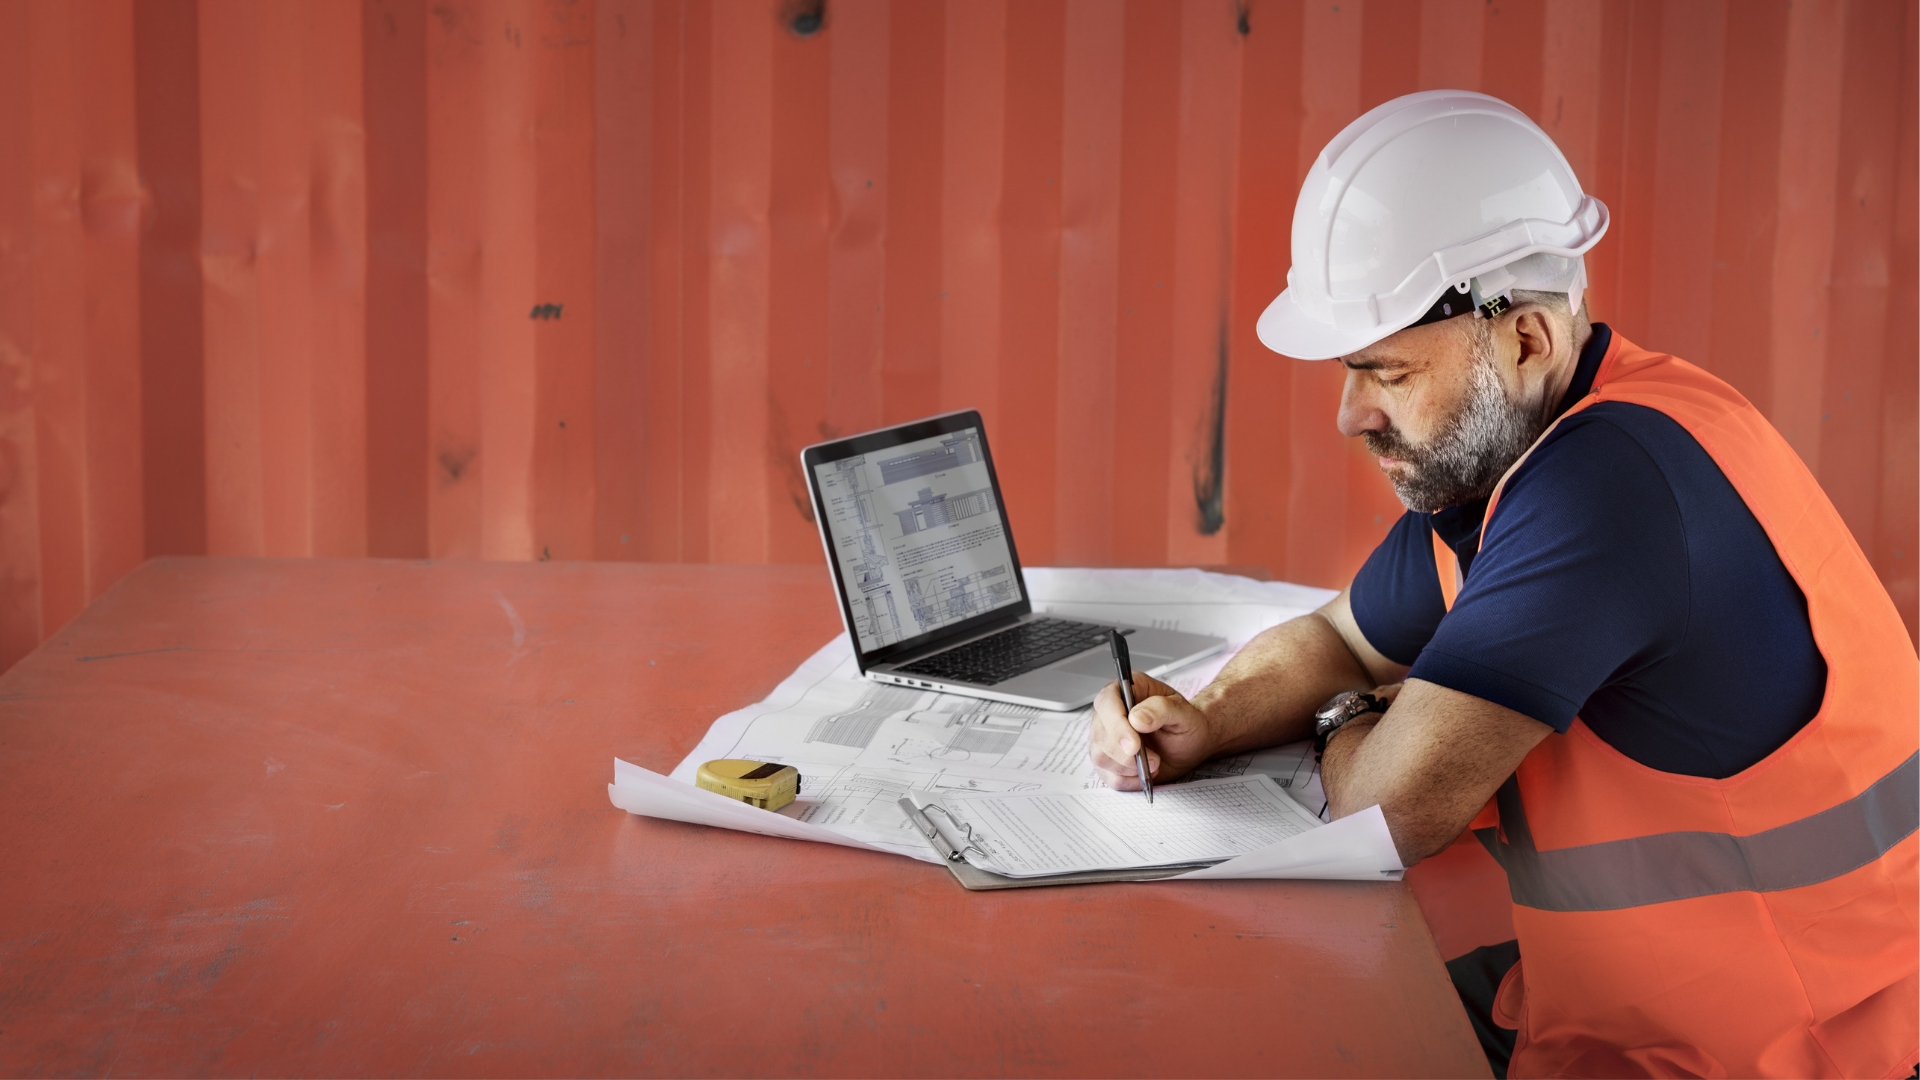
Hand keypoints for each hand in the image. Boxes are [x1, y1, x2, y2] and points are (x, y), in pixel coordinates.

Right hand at [1088, 672, 1218, 789]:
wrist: (1190, 743)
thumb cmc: (1185, 722)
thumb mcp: (1182, 711)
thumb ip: (1161, 709)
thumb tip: (1137, 718)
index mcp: (1126, 691)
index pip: (1106, 702)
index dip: (1116, 724)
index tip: (1134, 744)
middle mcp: (1111, 713)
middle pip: (1100, 734)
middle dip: (1125, 753)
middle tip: (1153, 758)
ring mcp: (1106, 738)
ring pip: (1100, 757)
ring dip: (1128, 767)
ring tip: (1154, 763)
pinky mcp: (1110, 761)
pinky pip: (1108, 776)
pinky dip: (1128, 780)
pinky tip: (1145, 774)